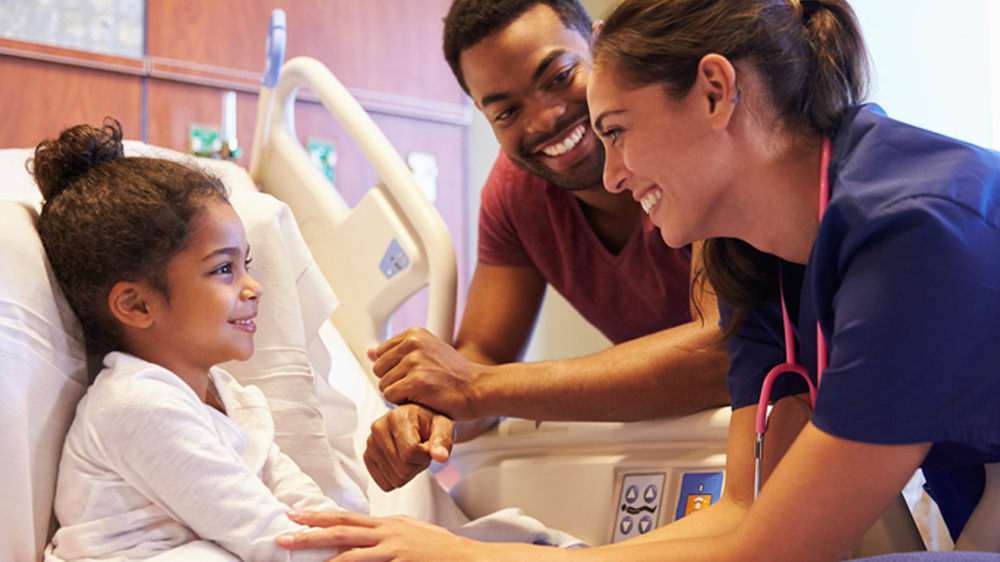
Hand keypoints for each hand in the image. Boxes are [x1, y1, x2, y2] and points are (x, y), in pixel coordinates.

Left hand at [277, 511, 477, 560]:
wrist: (466, 558)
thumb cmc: (440, 548)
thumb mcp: (411, 531)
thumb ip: (388, 531)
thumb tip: (369, 532)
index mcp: (386, 524)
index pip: (346, 518)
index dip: (318, 516)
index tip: (294, 515)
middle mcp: (386, 533)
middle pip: (341, 531)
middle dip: (309, 533)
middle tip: (282, 536)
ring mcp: (392, 550)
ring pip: (348, 553)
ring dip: (321, 556)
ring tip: (298, 557)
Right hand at [364, 404, 453, 490]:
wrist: (419, 421)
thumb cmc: (431, 423)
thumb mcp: (444, 426)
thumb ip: (443, 441)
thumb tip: (441, 456)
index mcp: (397, 417)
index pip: (410, 453)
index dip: (425, 456)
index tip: (428, 446)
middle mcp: (379, 428)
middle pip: (402, 469)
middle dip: (418, 465)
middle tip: (421, 451)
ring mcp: (371, 444)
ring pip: (394, 479)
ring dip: (409, 472)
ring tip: (412, 454)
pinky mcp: (367, 457)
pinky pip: (384, 484)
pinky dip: (397, 478)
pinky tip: (402, 461)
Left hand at [368, 327, 485, 420]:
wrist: (478, 388)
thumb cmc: (455, 375)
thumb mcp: (426, 354)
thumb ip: (397, 352)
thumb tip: (370, 351)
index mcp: (414, 334)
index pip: (380, 354)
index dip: (394, 369)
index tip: (414, 374)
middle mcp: (413, 343)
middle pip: (379, 369)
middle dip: (394, 381)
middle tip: (418, 385)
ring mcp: (414, 361)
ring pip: (383, 385)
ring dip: (399, 394)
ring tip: (422, 391)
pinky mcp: (416, 381)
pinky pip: (390, 397)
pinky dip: (403, 403)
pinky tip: (422, 398)